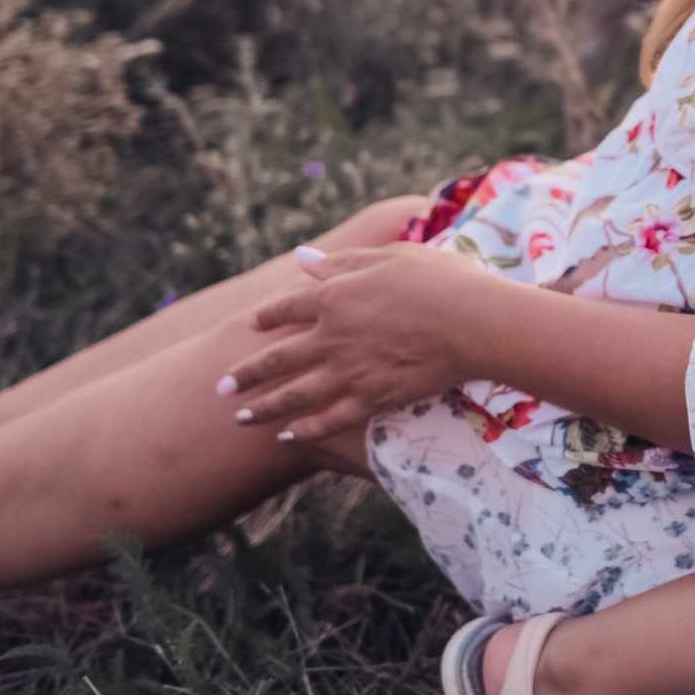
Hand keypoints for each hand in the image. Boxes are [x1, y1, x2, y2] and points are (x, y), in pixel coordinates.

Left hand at [222, 242, 496, 441]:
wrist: (473, 322)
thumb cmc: (441, 280)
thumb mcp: (391, 256)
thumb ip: (344, 262)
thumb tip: (301, 260)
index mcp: (336, 296)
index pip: (289, 307)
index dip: (267, 317)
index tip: (250, 326)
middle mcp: (332, 336)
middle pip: (278, 357)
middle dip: (246, 373)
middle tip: (221, 386)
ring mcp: (349, 371)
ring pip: (293, 394)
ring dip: (263, 407)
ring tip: (240, 418)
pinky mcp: (371, 399)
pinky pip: (328, 419)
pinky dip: (304, 430)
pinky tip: (286, 437)